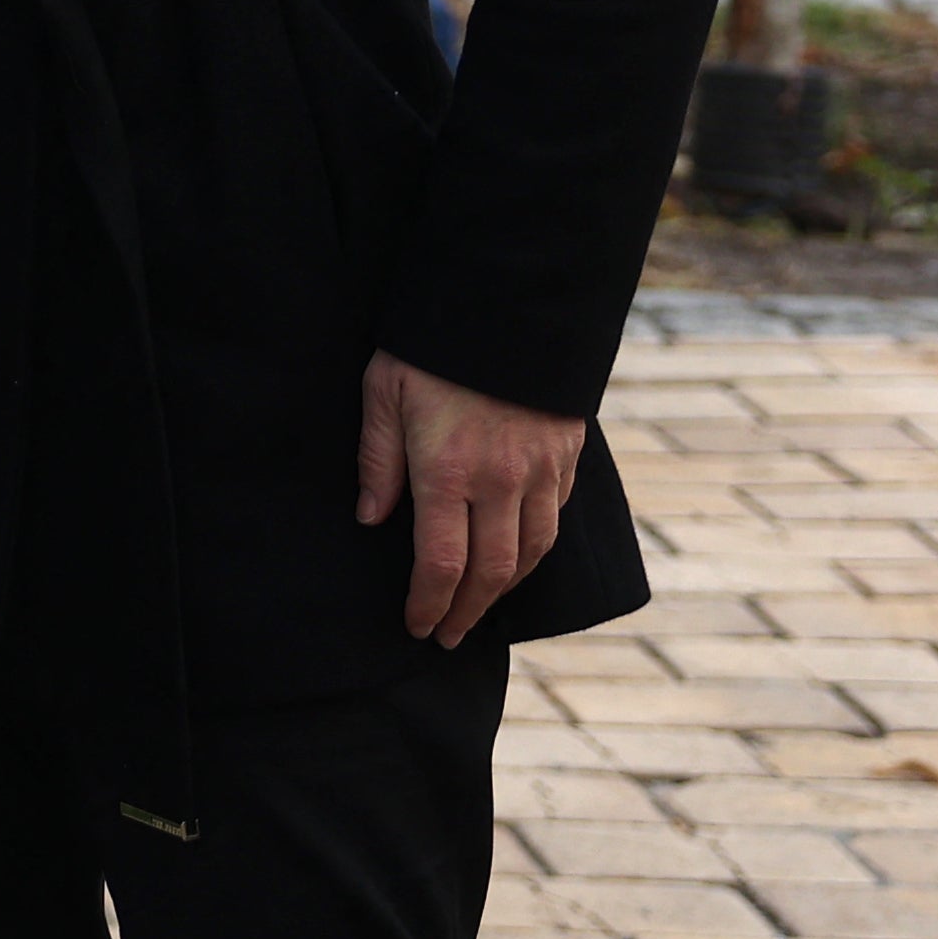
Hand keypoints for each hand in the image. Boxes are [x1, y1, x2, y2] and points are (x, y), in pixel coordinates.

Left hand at [354, 348, 585, 646]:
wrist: (507, 302)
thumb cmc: (430, 345)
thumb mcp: (383, 390)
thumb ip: (377, 458)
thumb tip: (371, 520)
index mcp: (447, 470)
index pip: (441, 563)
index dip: (429, 604)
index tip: (417, 626)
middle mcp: (500, 481)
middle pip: (491, 572)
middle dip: (468, 612)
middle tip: (448, 636)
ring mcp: (540, 471)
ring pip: (531, 552)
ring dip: (504, 588)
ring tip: (480, 607)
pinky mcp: (566, 456)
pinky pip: (555, 518)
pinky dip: (536, 549)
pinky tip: (517, 557)